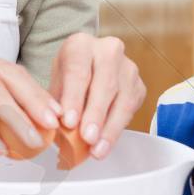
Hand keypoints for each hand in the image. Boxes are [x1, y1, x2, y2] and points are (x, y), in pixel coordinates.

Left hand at [49, 33, 145, 158]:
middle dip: (95, 114)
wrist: (87, 70)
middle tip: (86, 138)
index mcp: (80, 45)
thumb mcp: (54, 84)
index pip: (78, 70)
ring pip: (123, 99)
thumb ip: (55, 104)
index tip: (68, 122)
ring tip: (97, 150)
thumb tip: (54, 128)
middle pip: (104, 84)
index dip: (74, 98)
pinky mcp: (139, 85)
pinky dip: (118, 129)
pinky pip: (132, 109)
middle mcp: (108, 50)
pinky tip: (106, 144)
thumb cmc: (67, 79)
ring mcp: (128, 67)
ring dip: (110, 128)